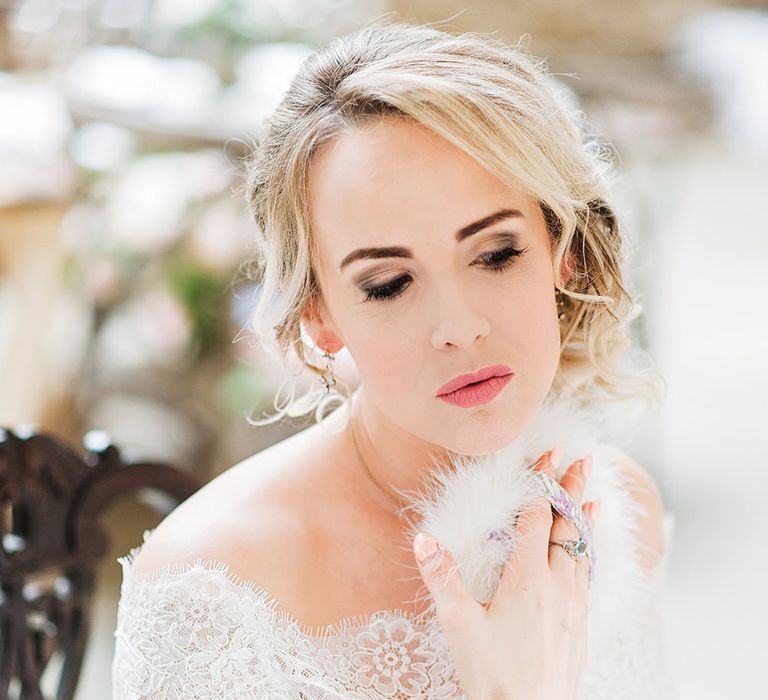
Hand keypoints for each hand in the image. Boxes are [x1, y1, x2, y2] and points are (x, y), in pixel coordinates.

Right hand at [413, 447, 598, 699]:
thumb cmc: (492, 674)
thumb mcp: (459, 625)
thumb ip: (442, 578)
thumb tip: (423, 539)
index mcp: (528, 580)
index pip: (537, 519)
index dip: (541, 484)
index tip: (548, 454)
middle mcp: (558, 586)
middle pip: (567, 526)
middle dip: (572, 489)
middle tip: (583, 458)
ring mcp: (574, 605)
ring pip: (583, 549)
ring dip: (584, 517)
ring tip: (593, 492)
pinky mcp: (581, 624)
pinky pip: (588, 574)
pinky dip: (589, 550)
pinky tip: (588, 549)